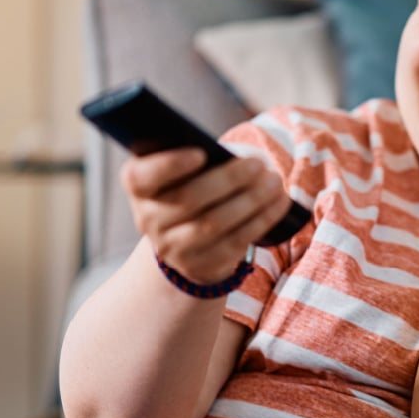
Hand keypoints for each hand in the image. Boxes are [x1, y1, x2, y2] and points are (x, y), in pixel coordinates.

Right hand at [122, 148, 293, 284]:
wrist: (187, 239)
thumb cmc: (191, 186)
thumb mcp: (182, 171)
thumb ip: (194, 159)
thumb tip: (228, 155)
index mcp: (139, 187)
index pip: (140, 177)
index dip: (169, 165)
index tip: (202, 153)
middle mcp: (148, 219)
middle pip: (187, 199)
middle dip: (228, 179)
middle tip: (258, 163)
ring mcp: (172, 247)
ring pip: (213, 224)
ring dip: (250, 201)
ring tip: (274, 182)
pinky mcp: (199, 264)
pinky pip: (233, 242)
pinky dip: (260, 220)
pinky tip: (279, 203)